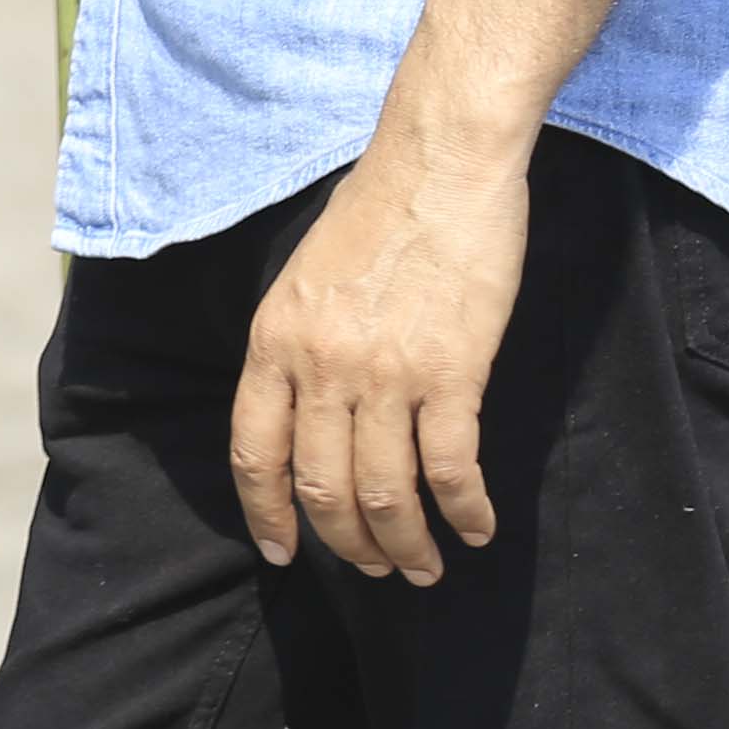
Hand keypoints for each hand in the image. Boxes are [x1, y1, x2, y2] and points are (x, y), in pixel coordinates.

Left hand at [227, 120, 525, 583]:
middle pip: (322, 488)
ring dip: (405, 546)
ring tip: (424, 566)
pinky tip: (475, 528)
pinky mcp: (452, 373)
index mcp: (275, 340)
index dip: (267, 515)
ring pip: (385, 495)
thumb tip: (310, 414)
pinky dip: (463, 511)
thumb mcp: (306, 277)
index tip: (282, 553)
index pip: (253, 453)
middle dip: (347, 545)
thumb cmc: (378, 208)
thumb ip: (300, 347)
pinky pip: (451, 469)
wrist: (441, 160)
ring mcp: (385, 373)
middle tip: (375, 568)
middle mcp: (320, 365)